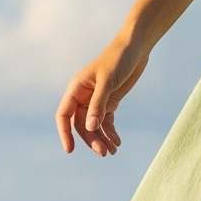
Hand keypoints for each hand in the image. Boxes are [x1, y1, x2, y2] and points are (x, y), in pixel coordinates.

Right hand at [56, 39, 149, 156]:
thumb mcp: (108, 81)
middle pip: (82, 125)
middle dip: (92, 139)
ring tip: (112, 152)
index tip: (70, 150)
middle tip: (104, 153)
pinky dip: (110, 132)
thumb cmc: (119, 59)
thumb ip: (98, 105)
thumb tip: (91, 128)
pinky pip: (106, 121)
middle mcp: (83, 96)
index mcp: (76, 89)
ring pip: (94, 125)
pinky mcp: (110, 101)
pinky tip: (117, 143)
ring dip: (102, 139)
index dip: (65, 133)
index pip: (64, 115)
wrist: (136, 47)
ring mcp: (96, 100)